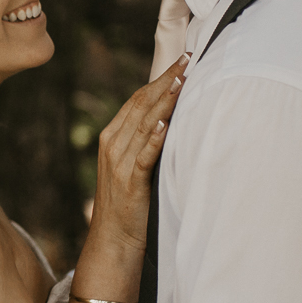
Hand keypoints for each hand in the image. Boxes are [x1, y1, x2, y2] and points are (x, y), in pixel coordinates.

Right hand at [86, 54, 184, 260]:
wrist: (112, 242)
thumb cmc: (129, 205)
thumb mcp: (134, 167)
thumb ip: (147, 142)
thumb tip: (172, 118)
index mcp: (113, 138)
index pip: (138, 99)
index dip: (161, 78)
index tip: (184, 61)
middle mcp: (113, 145)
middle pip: (141, 104)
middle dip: (167, 80)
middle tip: (190, 60)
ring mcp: (119, 163)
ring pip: (143, 123)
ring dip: (165, 101)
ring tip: (183, 80)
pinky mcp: (129, 183)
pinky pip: (143, 156)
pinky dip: (154, 138)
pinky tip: (166, 123)